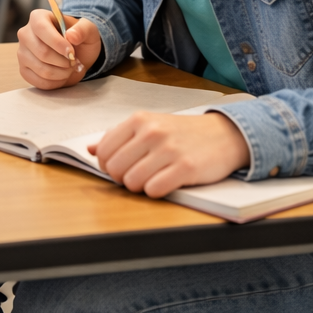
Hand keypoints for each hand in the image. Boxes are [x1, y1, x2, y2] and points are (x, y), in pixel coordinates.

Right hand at [17, 11, 102, 88]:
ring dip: (61, 73)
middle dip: (63, 61)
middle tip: (74, 61)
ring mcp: (22, 52)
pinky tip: (61, 75)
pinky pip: (39, 82)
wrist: (74, 53)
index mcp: (38, 17)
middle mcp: (25, 34)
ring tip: (69, 68)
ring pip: (41, 69)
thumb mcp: (87, 29)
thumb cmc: (78, 38)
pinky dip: (55, 83)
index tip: (71, 53)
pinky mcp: (24, 69)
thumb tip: (71, 36)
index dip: (57, 43)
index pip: (41, 28)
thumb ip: (82, 30)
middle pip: (42, 52)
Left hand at [90, 111, 250, 197]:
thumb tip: (90, 149)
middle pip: (114, 168)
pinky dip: (155, 192)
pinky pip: (154, 190)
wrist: (223, 134)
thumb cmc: (181, 132)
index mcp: (138, 120)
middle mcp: (151, 132)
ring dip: (138, 187)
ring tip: (150, 180)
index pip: (103, 150)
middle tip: (135, 176)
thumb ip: (118, 137)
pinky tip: (163, 183)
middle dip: (121, 178)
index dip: (106, 165)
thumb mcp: (148, 125)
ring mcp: (168, 150)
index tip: (118, 167)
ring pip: (132, 181)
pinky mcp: (185, 168)